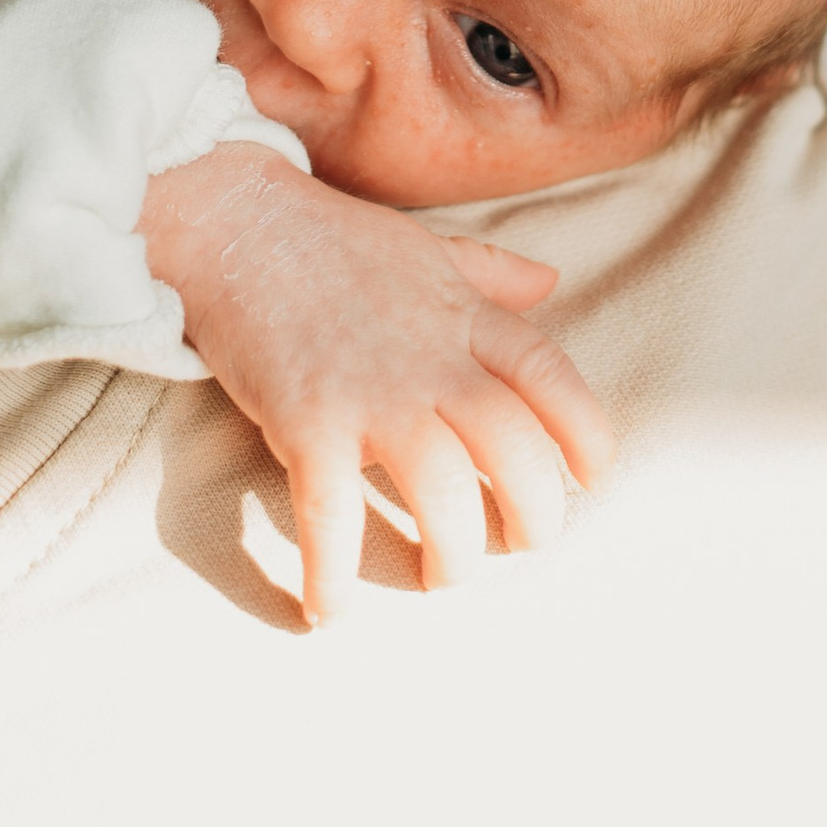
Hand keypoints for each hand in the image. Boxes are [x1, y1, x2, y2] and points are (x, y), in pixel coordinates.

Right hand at [139, 142, 614, 624]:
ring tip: (443, 577)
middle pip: (512, 446)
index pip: (549, 374)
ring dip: (454, 552)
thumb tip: (549, 281)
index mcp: (464, 315)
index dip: (584, 431)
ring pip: (444, 490)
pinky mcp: (306, 420)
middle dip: (533, 510)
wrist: (230, 219)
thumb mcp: (425, 246)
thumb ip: (489, 273)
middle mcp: (430, 357)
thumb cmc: (329, 239)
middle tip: (524, 545)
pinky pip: (332, 512)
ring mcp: (370, 391)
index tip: (595, 477)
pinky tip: (331, 607)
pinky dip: (333, 569)